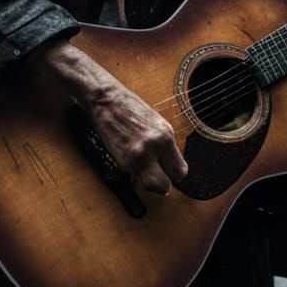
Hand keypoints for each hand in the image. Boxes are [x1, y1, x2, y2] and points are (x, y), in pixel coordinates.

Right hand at [31, 39, 187, 194]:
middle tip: (159, 175)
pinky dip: (133, 172)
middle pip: (164, 187)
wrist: (106, 99)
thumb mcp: (157, 124)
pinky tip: (130, 157)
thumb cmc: (130, 108)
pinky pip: (133, 177)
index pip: (180, 171)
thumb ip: (165, 145)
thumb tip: (170, 165)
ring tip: (144, 166)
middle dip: (162, 185)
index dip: (175, 173)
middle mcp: (152, 148)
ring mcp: (135, 156)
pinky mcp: (121, 161)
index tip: (170, 170)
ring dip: (147, 180)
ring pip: (147, 186)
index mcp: (165, 136)